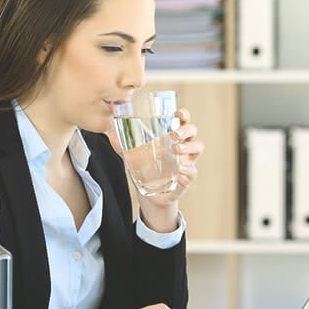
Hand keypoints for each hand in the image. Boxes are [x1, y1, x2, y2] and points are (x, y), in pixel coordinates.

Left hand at [107, 108, 204, 227]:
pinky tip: (180, 169)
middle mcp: (182, 147)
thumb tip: (110, 133)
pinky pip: (193, 171)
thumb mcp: (133, 156)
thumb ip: (122, 145)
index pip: (182, 121)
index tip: (177, 112)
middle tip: (174, 133)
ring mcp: (187, 161)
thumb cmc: (146, 170)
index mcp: (172, 137)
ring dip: (189, 146)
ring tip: (176, 148)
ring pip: (198, 147)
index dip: (183, 115)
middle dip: (187, 129)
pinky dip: (188, 169)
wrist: (151, 195)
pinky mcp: (186, 178)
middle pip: (193, 131)